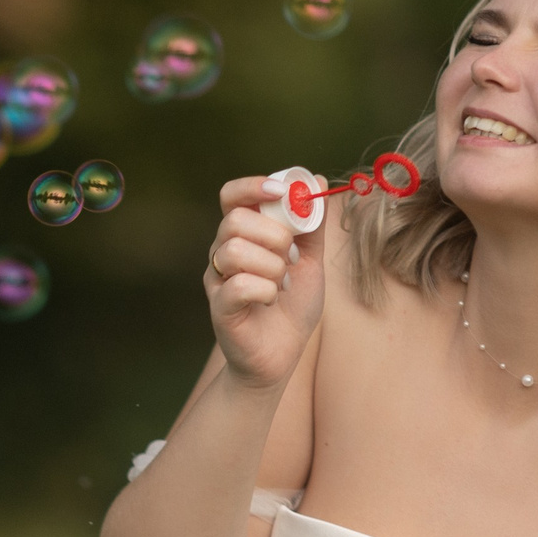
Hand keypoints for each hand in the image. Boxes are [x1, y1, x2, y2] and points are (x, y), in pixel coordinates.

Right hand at [205, 175, 326, 389]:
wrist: (283, 355)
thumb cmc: (292, 307)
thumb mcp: (311, 260)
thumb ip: (312, 225)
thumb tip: (319, 181)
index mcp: (243, 235)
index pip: (232, 196)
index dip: (253, 186)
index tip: (281, 192)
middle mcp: (223, 252)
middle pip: (235, 220)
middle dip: (273, 235)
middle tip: (290, 258)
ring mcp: (218, 280)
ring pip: (234, 250)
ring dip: (272, 266)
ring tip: (282, 283)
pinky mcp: (220, 307)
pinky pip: (239, 284)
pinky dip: (266, 290)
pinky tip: (271, 300)